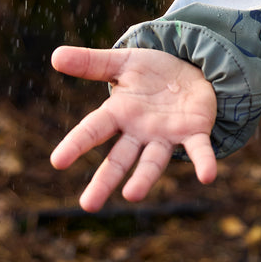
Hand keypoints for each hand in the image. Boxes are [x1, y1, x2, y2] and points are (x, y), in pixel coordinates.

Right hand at [49, 45, 217, 211]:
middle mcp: (140, 131)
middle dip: (104, 181)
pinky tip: (207, 177)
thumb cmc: (152, 72)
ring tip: (132, 196)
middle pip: (119, 159)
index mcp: (119, 114)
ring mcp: (166, 135)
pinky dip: (203, 163)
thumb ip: (90, 62)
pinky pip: (198, 150)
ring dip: (144, 178)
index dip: (76, 144)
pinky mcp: (194, 133)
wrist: (190, 68)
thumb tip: (54, 55)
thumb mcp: (122, 62)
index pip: (93, 130)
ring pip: (153, 161)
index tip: (57, 161)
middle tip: (88, 206)